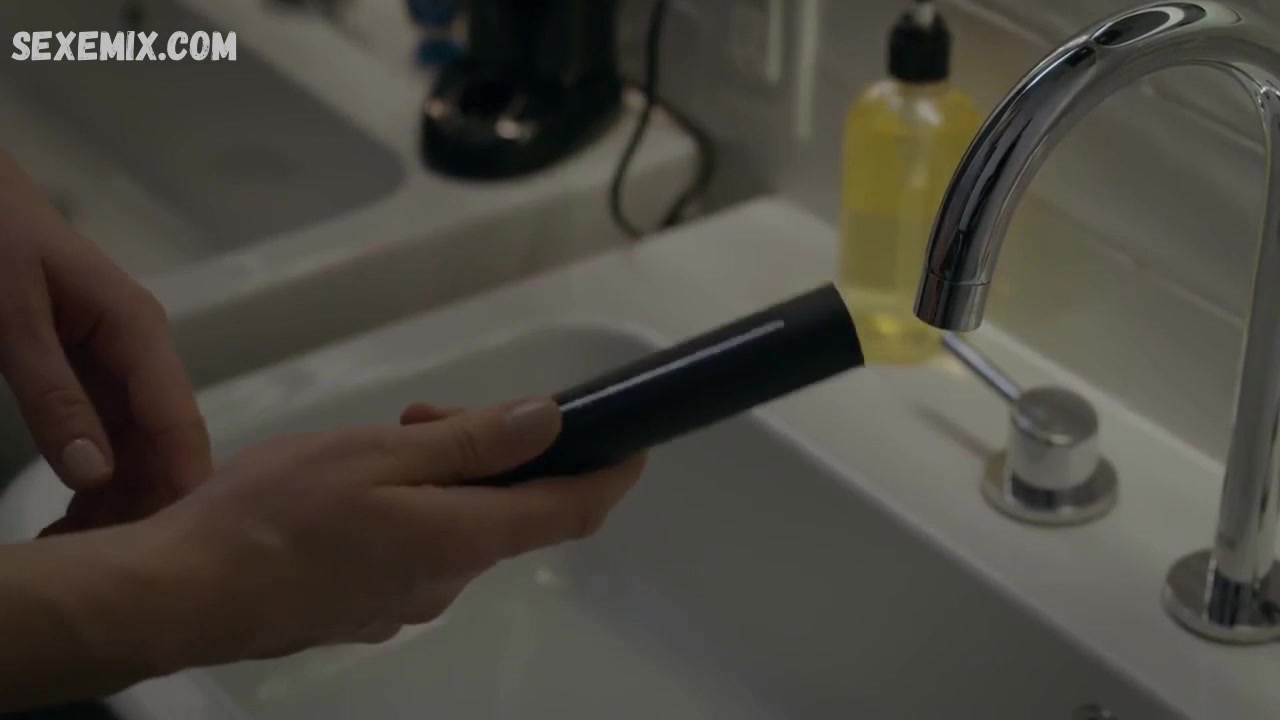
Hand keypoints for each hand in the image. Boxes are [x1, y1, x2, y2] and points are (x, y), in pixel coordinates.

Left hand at [0, 152, 210, 529]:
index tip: (176, 549)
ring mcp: (121, 364)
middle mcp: (143, 352)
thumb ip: (52, 394)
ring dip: (124, 497)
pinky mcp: (94, 373)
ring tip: (87, 550)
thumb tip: (94, 476)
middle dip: (150, 503)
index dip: (183, 485)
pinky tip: (79, 515)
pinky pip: (111, 435)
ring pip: (141, 445)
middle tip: (112, 566)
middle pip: (167, 442)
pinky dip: (100, 478)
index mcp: (139, 332)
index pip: (179, 422)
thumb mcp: (12, 317)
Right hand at [126, 396, 643, 668]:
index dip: (609, 474)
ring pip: (458, 526)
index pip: (571, 512)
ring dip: (446, 477)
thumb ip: (473, 442)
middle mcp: (448, 580)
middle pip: (509, 511)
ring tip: (385, 439)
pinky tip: (358, 487)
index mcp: (462, 539)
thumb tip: (549, 423)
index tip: (628, 439)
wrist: (184, 593)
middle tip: (429, 413)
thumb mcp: (380, 454)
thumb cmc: (276, 513)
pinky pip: (418, 550)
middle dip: (493, 454)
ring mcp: (406, 602)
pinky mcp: (368, 608)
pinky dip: (414, 508)